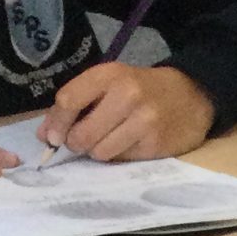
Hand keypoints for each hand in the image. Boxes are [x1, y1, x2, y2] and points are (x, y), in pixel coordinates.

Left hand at [40, 62, 213, 162]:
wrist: (191, 96)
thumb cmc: (143, 90)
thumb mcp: (111, 83)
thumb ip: (78, 103)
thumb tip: (45, 134)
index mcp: (110, 75)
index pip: (69, 100)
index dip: (55, 123)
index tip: (51, 137)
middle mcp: (127, 96)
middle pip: (82, 134)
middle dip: (76, 143)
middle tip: (81, 141)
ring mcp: (143, 122)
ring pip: (100, 152)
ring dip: (97, 151)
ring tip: (108, 140)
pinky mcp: (155, 145)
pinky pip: (121, 160)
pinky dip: (118, 155)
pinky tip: (128, 144)